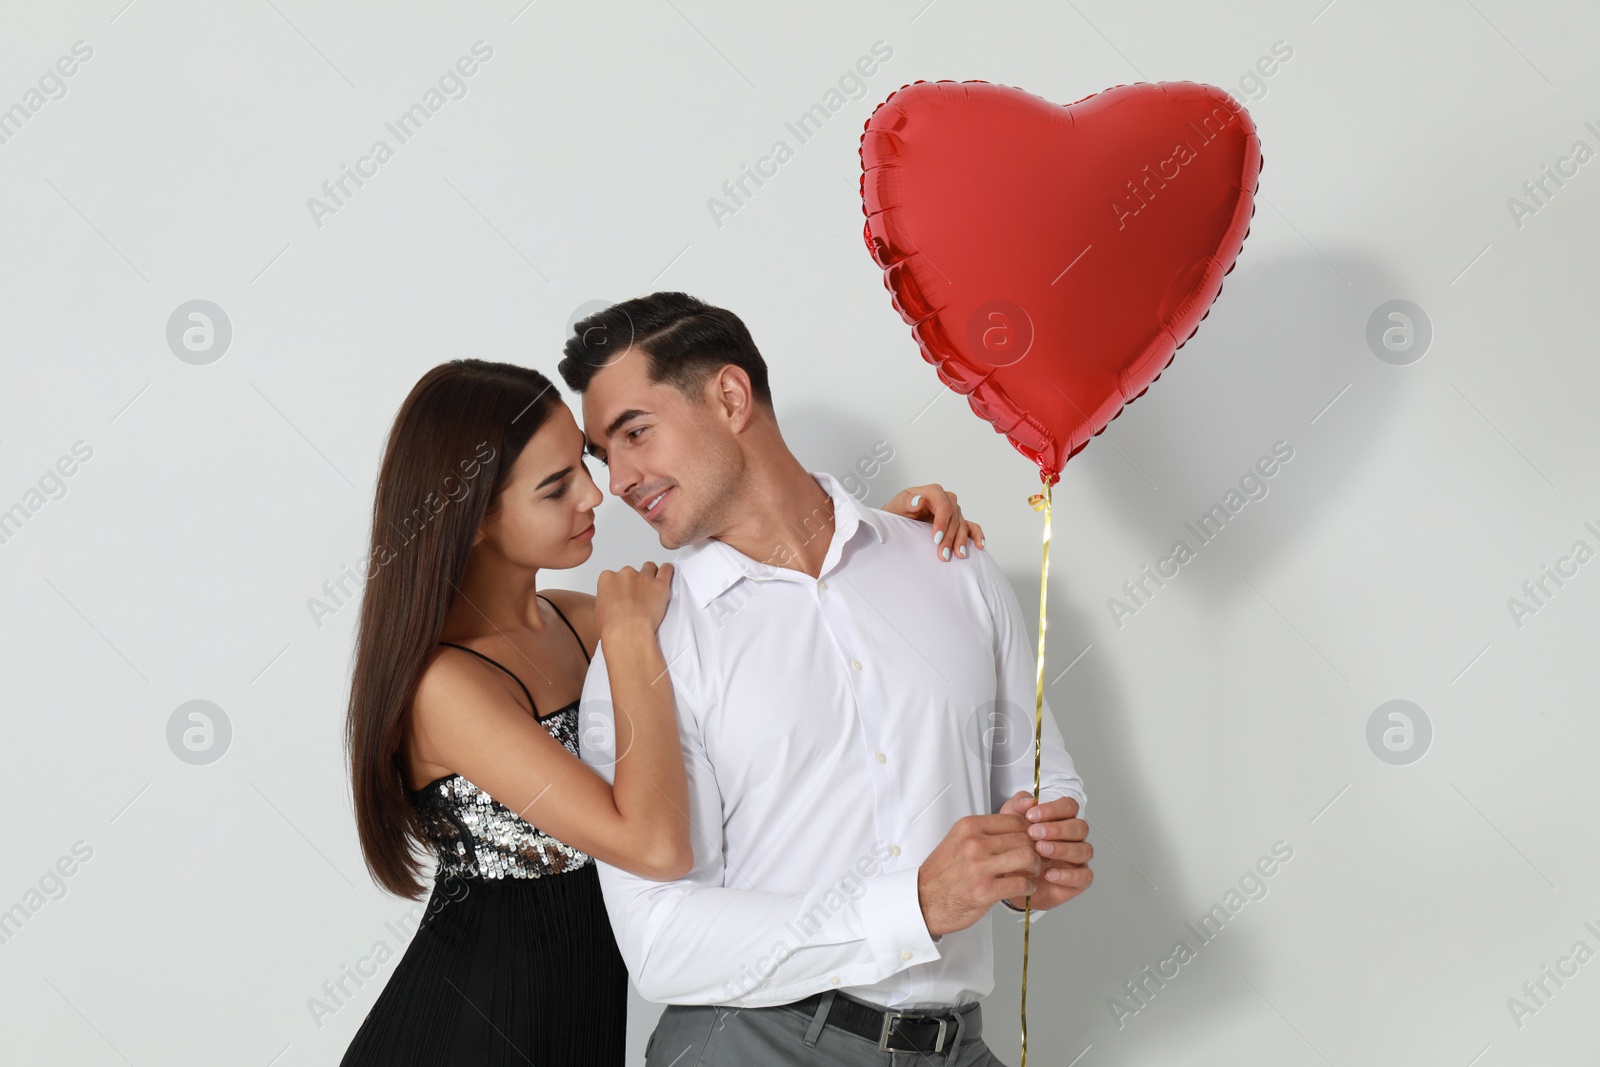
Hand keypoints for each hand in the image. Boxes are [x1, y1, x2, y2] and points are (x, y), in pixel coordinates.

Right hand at [595, 562, 674, 638]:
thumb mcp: (599, 611)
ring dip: (650, 575)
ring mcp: (643, 577)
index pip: (613, 576)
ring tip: (652, 588)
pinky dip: (667, 571)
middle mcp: (625, 574)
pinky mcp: (660, 584)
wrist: (628, 632)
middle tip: (637, 598)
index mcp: (608, 578)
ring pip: (649, 568)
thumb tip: (612, 603)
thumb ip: (607, 600)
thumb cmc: (612, 626)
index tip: (622, 596)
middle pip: (631, 573)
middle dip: (634, 583)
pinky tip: (667, 574)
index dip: (619, 587)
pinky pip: (666, 569)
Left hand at [882, 483, 984, 561]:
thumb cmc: (897, 511)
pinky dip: (977, 535)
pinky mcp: (956, 522)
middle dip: (949, 537)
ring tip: (958, 555)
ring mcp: (952, 511)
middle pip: (953, 518)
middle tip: (943, 554)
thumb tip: (919, 501)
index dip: (942, 522)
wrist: (898, 519)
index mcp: (932, 492)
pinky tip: (979, 545)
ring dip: (961, 541)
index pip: (943, 505)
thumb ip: (907, 502)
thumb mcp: (896, 505)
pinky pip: (971, 527)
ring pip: (962, 525)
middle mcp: (945, 500)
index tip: (936, 538)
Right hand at [916, 812, 1041, 937]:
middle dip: (1036, 849)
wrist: (923, 901)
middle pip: (1024, 837)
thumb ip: (985, 833)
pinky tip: (1024, 888)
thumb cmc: (943, 874)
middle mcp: (975, 843)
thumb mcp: (959, 841)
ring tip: (1031, 873)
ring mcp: (980, 867)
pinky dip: (1029, 887)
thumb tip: (1017, 827)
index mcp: (969, 827)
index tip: (1033, 840)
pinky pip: (1021, 883)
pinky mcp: (985, 891)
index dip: (1030, 831)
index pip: (1014, 820)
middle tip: (1036, 858)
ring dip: (1035, 866)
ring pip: (1027, 856)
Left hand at [997, 792, 1092, 911]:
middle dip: (1057, 829)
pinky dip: (1068, 875)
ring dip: (1063, 849)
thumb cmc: (1014, 848)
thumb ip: (1017, 807)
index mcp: (1061, 821)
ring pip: (1085, 850)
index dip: (1053, 809)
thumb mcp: (1009, 823)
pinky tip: (1049, 873)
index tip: (1031, 815)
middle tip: (1034, 833)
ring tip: (1040, 850)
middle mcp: (1073, 839)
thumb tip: (1029, 800)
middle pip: (1080, 827)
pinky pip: (1085, 876)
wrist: (1009, 877)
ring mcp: (1078, 860)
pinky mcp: (1077, 881)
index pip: (1069, 807)